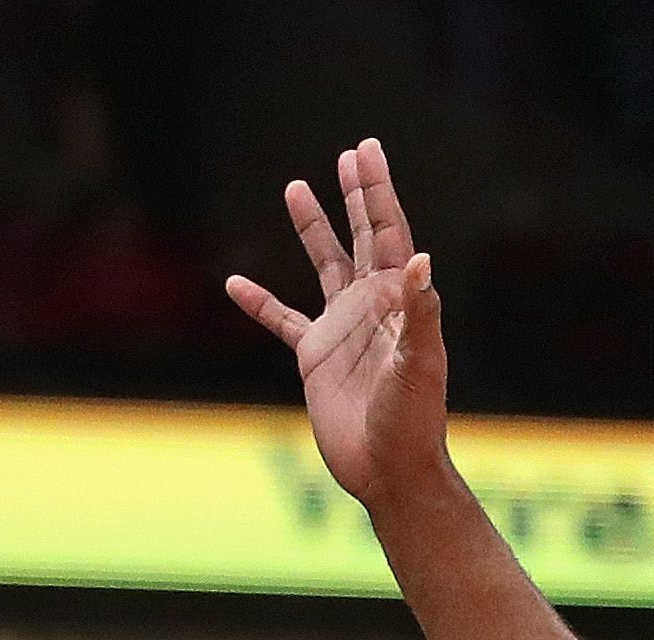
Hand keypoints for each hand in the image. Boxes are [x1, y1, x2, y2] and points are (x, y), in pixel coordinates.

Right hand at [226, 139, 448, 510]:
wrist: (390, 473)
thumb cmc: (411, 423)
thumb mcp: (419, 366)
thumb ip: (419, 312)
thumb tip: (419, 258)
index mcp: (397, 304)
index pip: (388, 235)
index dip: (377, 192)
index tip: (365, 151)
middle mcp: (371, 310)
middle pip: (362, 238)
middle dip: (355, 196)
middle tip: (349, 155)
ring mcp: (342, 331)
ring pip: (325, 267)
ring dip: (313, 228)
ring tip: (294, 187)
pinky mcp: (317, 359)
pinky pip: (283, 322)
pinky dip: (260, 303)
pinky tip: (235, 283)